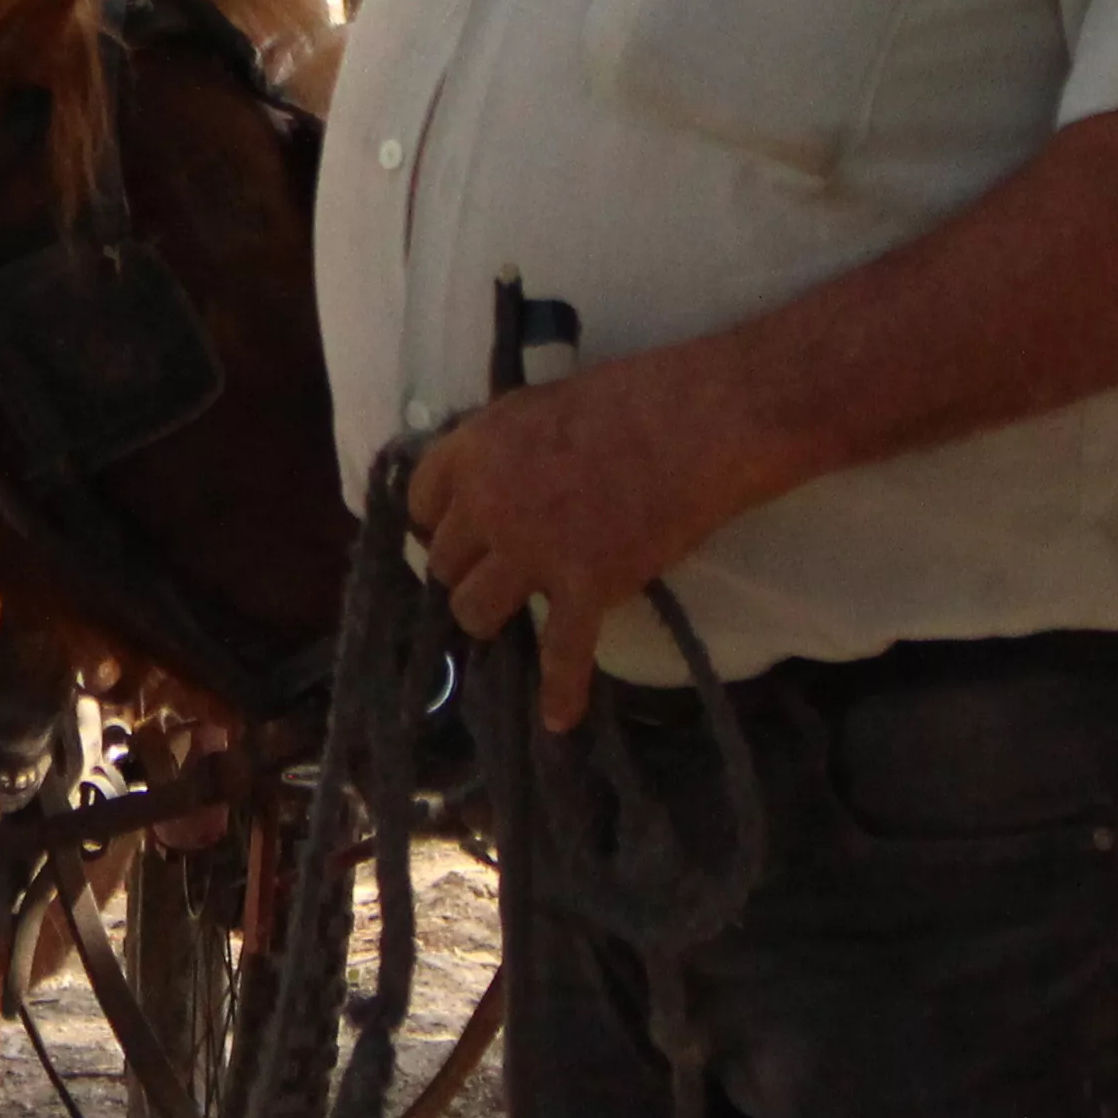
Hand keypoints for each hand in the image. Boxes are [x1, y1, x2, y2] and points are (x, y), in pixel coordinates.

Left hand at [403, 348, 789, 729]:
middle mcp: (488, 505)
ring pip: (472, 610)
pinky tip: (559, 718)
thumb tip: (482, 477)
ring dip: (489, 618)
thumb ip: (499, 448)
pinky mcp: (584, 587)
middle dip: (466, 570)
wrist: (695, 422)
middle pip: (443, 562)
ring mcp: (533, 551)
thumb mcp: (536, 408)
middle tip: (495, 572)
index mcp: (473, 451)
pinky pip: (561, 653)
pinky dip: (560, 690)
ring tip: (512, 619)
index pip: (422, 503)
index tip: (460, 534)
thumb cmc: (626, 398)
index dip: (439, 522)